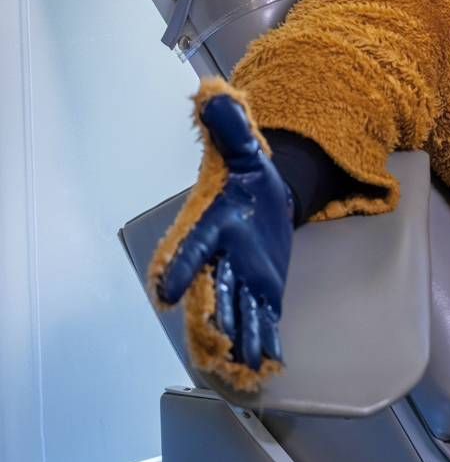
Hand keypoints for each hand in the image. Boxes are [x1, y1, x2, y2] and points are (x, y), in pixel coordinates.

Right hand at [157, 96, 293, 372]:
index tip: (166, 293)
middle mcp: (222, 259)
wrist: (266, 196)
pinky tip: (271, 363)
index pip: (191, 250)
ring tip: (247, 365)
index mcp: (212, 227)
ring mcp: (242, 278)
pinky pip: (262, 319)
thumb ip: (230, 129)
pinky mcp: (263, 290)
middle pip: (213, 292)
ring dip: (242, 339)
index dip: (180, 270)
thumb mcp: (245, 151)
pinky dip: (266, 341)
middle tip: (215, 344)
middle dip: (214, 319)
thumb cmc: (248, 176)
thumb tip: (214, 95)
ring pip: (238, 313)